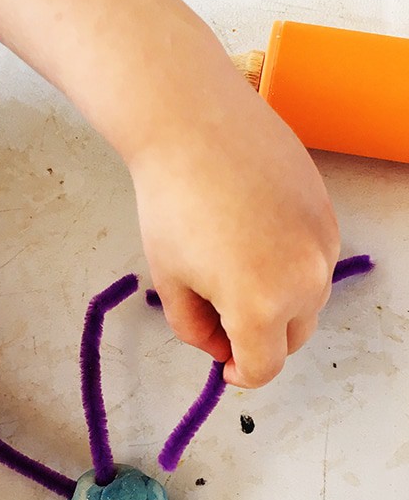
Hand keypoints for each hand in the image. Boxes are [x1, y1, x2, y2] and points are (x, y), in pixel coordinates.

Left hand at [130, 56, 339, 387]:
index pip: (263, 369)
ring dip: (277, 305)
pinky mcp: (328, 215)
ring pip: (307, 302)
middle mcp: (303, 281)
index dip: (240, 375)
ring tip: (233, 267)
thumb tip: (221, 347)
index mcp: (260, 307)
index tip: (226, 366)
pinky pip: (314, 263)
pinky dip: (289, 267)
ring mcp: (322, 246)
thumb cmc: (171, 204)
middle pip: (290, 340)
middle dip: (258, 340)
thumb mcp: (171, 284)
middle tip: (220, 314)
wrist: (194, 124)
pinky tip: (253, 238)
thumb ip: (196, 331)